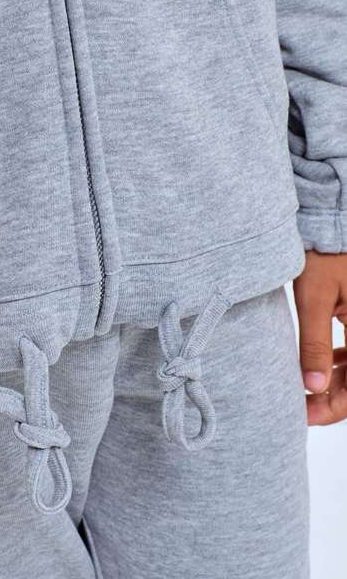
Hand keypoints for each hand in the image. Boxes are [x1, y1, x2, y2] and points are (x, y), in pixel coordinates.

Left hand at [294, 251, 346, 424]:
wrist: (332, 226)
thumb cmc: (323, 255)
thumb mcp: (313, 299)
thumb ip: (313, 343)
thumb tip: (311, 387)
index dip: (335, 407)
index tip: (305, 415)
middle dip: (333, 400)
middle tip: (301, 410)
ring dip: (337, 385)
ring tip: (305, 394)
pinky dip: (341, 365)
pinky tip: (323, 369)